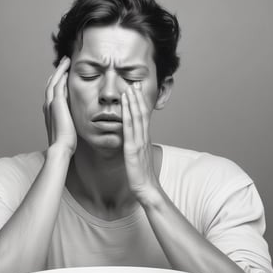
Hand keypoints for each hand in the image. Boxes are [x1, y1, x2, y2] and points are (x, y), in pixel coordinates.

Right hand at [43, 56, 76, 154]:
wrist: (61, 146)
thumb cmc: (66, 143)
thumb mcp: (67, 130)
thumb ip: (69, 123)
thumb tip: (75, 122)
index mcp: (50, 113)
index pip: (53, 94)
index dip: (57, 84)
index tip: (63, 77)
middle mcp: (48, 106)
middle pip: (51, 85)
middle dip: (57, 73)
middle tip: (63, 64)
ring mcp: (51, 103)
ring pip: (53, 81)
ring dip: (59, 70)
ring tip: (65, 61)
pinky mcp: (57, 102)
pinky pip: (58, 83)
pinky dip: (61, 74)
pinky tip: (66, 68)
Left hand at [121, 83, 160, 202]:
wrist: (148, 189)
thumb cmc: (142, 176)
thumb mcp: (140, 158)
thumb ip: (137, 147)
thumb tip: (133, 141)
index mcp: (145, 139)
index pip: (144, 117)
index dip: (140, 103)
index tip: (137, 91)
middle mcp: (144, 138)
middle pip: (142, 113)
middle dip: (138, 98)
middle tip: (135, 83)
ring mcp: (139, 142)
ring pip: (137, 117)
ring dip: (133, 101)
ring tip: (130, 88)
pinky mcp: (133, 149)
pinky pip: (130, 128)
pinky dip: (128, 114)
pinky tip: (125, 105)